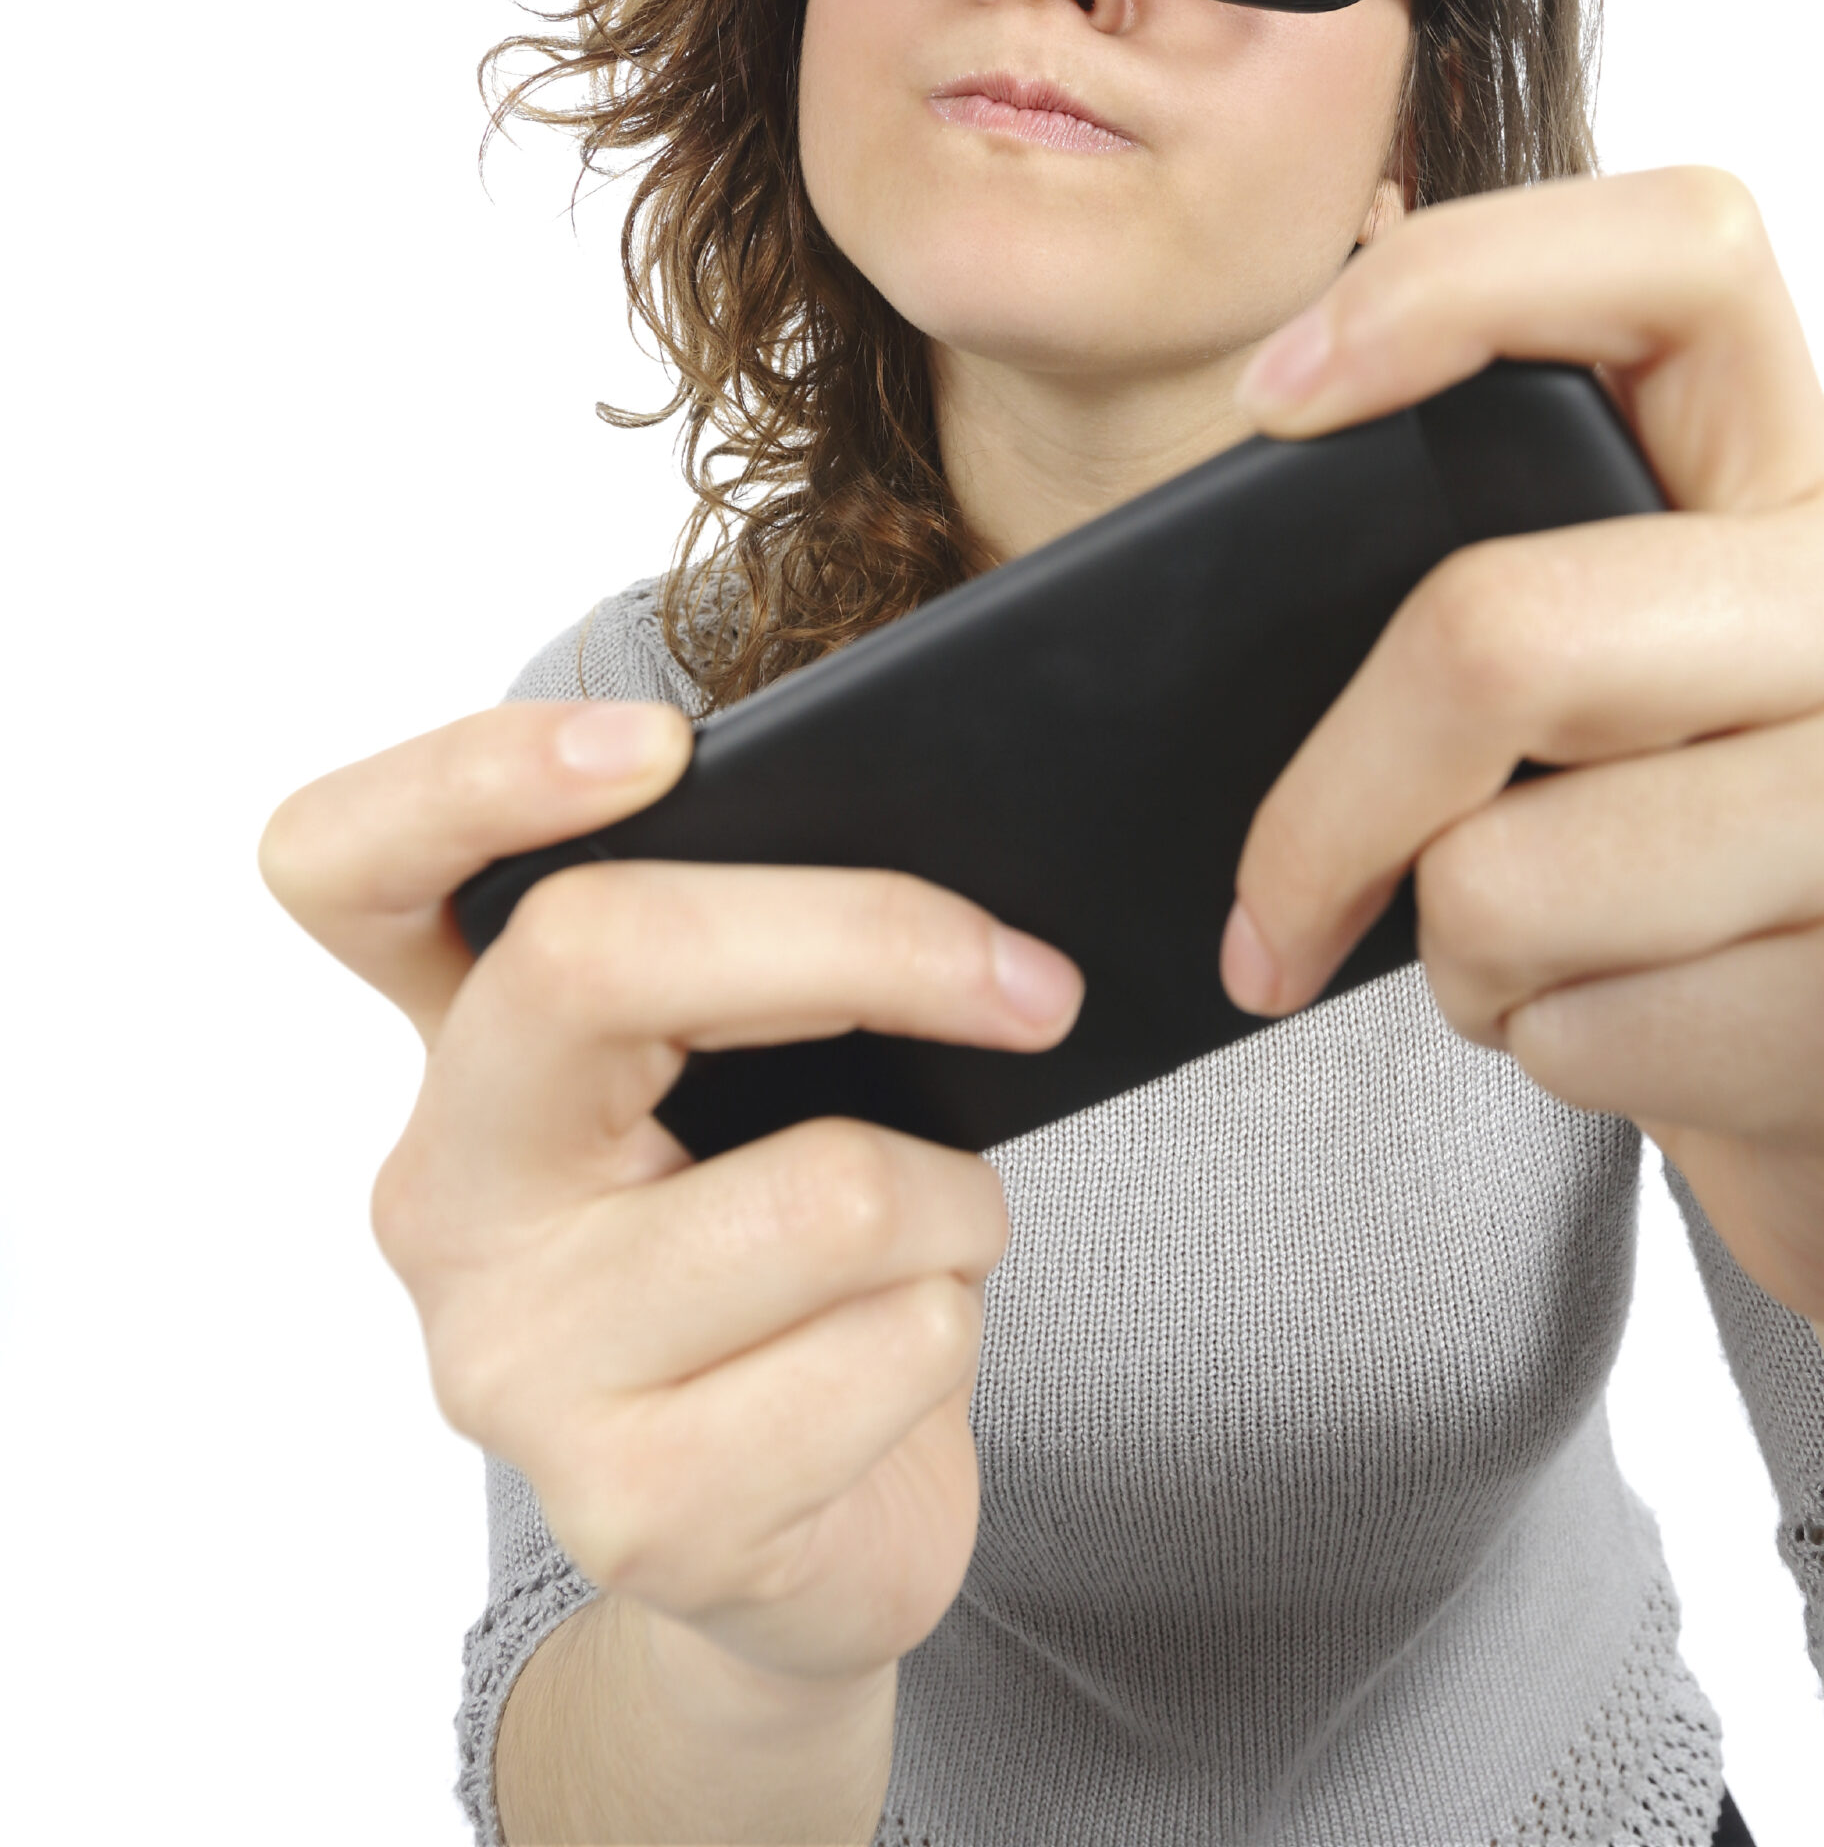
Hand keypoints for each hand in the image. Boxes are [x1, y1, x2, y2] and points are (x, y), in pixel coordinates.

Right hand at [259, 700, 1084, 1690]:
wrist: (811, 1526)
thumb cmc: (805, 1254)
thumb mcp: (771, 1073)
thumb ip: (779, 962)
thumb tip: (962, 862)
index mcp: (467, 1047)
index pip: (347, 865)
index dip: (474, 776)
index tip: (662, 744)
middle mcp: (448, 1193)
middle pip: (600, 958)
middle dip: (870, 936)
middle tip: (1030, 981)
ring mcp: (515, 1362)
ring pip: (829, 1187)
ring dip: (958, 1200)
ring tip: (932, 1238)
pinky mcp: (636, 1505)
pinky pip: (893, 1342)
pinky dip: (957, 1323)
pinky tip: (903, 1355)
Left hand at [1220, 166, 1823, 1341]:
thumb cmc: (1734, 904)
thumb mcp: (1654, 702)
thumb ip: (1539, 590)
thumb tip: (1284, 457)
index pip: (1681, 254)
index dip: (1455, 279)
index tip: (1277, 395)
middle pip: (1500, 630)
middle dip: (1329, 804)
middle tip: (1274, 910)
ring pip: (1507, 873)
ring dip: (1466, 963)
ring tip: (1572, 968)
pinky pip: (1579, 1029)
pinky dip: (1547, 1060)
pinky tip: (1660, 1049)